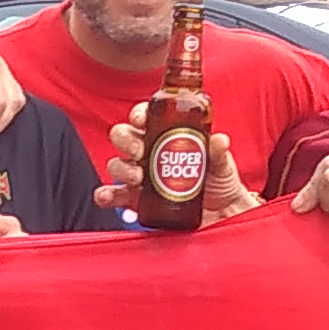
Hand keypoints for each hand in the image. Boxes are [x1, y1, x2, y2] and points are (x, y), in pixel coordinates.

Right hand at [95, 102, 258, 223]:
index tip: (142, 120)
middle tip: (140, 151)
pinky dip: (106, 195)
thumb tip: (218, 140)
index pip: (145, 117)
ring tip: (138, 178)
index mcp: (167, 135)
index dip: (139, 114)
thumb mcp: (222, 163)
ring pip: (117, 164)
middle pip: (124, 137)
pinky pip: (114, 195)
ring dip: (121, 168)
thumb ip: (218, 152)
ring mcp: (140, 176)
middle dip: (126, 140)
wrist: (222, 215)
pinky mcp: (136, 200)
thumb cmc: (220, 182)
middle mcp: (149, 153)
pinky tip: (106, 196)